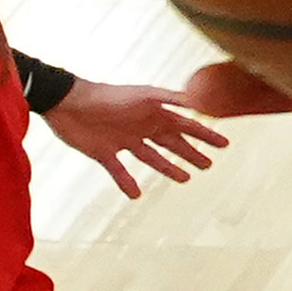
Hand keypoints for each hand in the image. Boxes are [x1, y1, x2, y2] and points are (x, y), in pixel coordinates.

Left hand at [45, 76, 233, 196]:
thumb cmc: (107, 96)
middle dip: (191, 153)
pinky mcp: (103, 153)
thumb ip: (170, 99)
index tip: (224, 145)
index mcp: (154, 114)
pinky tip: (137, 194)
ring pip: (151, 158)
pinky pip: (119, 171)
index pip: (186, 126)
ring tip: (185, 179)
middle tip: (208, 165)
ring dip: (168, 168)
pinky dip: (127, 183)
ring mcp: (123, 141)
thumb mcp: (143, 96)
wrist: (67, 103)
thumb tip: (199, 103)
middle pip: (172, 143)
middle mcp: (142, 127)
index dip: (206, 136)